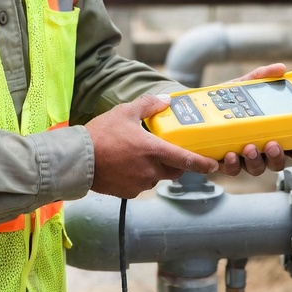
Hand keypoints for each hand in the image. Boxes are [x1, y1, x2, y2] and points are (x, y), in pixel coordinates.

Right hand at [85, 94, 219, 198]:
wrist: (78, 159)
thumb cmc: (101, 134)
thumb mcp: (124, 112)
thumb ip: (148, 105)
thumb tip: (166, 99)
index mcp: (154, 151)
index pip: (186, 160)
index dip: (203, 164)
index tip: (213, 165)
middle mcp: (151, 170)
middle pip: (174, 171)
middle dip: (175, 163)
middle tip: (167, 152)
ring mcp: (140, 184)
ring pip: (156, 177)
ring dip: (154, 169)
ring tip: (137, 155)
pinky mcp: (129, 192)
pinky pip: (141, 185)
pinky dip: (139, 176)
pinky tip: (125, 165)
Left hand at [217, 62, 291, 176]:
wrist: (196, 105)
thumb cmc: (224, 99)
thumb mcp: (242, 86)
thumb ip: (260, 77)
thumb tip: (279, 69)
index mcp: (267, 132)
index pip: (290, 146)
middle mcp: (257, 147)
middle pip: (275, 162)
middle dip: (277, 157)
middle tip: (272, 145)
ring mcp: (240, 156)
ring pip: (256, 168)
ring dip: (255, 161)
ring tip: (249, 147)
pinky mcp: (221, 161)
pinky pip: (231, 170)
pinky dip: (232, 165)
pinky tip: (229, 155)